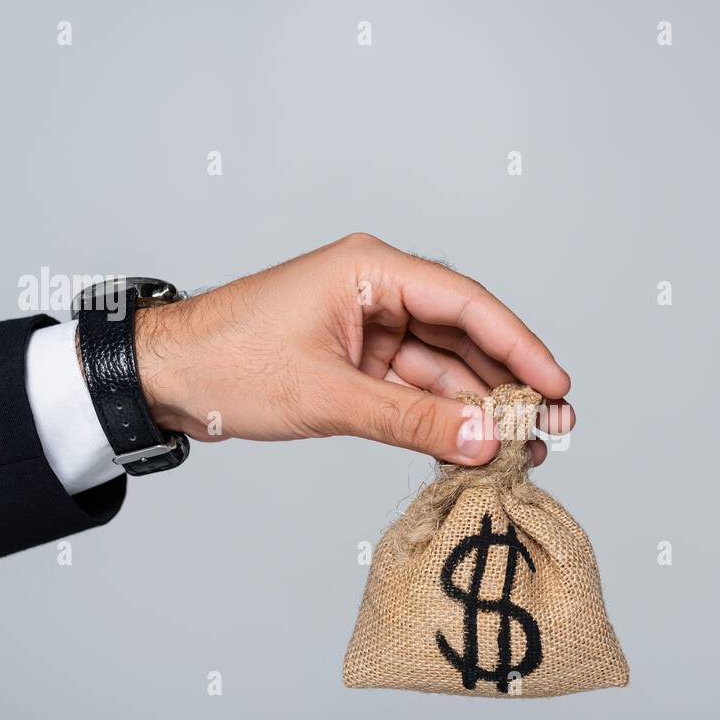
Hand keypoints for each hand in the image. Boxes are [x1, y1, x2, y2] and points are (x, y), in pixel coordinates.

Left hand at [133, 234, 574, 465]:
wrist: (163, 380)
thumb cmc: (228, 364)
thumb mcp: (328, 396)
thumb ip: (412, 420)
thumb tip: (485, 441)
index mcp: (370, 270)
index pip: (465, 303)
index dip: (519, 345)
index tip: (556, 385)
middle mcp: (377, 292)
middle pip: (464, 337)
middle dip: (508, 384)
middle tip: (553, 426)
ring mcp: (369, 330)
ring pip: (444, 369)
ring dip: (480, 409)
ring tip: (524, 449)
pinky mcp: (357, 364)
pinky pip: (416, 391)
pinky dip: (443, 420)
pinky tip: (476, 447)